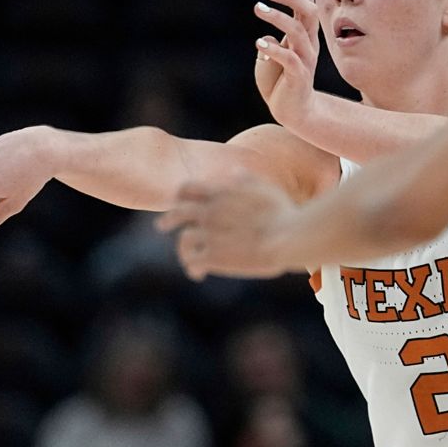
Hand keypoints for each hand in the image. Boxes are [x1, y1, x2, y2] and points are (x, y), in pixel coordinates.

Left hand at [155, 173, 297, 280]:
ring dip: (184, 250)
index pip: (187, 188)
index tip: (180, 201)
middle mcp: (208, 211)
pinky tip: (198, 275)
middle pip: (176, 213)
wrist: (286, 238)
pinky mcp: (212, 257)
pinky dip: (193, 269)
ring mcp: (208, 234)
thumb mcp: (265, 188)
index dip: (181, 195)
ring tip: (188, 259)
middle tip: (161, 226)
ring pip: (184, 241)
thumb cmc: (282, 212)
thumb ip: (247, 180)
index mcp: (219, 193)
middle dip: (167, 220)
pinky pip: (193, 263)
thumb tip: (235, 171)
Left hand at [253, 0, 319, 129]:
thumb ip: (271, 42)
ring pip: (298, 32)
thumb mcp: (272, 57)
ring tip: (259, 8)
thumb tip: (266, 36)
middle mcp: (309, 45)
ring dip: (277, 17)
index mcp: (304, 37)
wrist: (292, 113)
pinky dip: (274, 48)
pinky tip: (259, 44)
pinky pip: (290, 59)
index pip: (308, 7)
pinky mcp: (299, 76)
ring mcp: (306, 60)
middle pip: (309, 12)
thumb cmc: (280, 82)